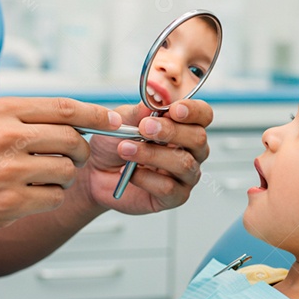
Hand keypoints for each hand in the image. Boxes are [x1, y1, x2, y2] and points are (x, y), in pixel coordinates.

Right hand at [0, 97, 122, 239]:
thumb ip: (22, 117)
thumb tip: (72, 118)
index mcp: (1, 111)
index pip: (64, 107)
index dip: (96, 113)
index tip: (114, 119)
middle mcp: (7, 136)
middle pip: (72, 139)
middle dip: (79, 151)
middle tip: (72, 157)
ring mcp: (10, 171)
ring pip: (66, 171)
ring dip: (61, 177)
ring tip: (38, 178)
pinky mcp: (11, 202)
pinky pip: (54, 197)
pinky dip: (48, 197)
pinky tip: (28, 195)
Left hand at [81, 99, 211, 214]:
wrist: (96, 171)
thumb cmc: (114, 143)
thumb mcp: (122, 121)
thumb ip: (139, 112)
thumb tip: (156, 100)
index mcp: (184, 127)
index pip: (203, 115)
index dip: (193, 111)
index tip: (173, 109)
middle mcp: (191, 151)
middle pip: (198, 138)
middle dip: (170, 131)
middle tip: (144, 127)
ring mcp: (185, 176)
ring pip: (183, 163)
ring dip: (152, 154)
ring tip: (125, 148)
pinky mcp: (174, 197)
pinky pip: (168, 188)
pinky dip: (145, 178)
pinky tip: (129, 173)